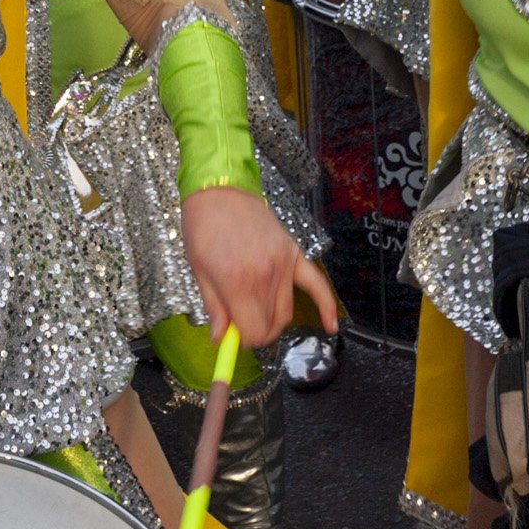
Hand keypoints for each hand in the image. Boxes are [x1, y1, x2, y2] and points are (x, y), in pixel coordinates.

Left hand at [180, 186, 338, 348]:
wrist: (220, 189)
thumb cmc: (203, 227)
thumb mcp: (199, 271)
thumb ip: (214, 308)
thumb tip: (222, 339)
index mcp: (240, 283)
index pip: (254, 333)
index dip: (242, 339)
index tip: (233, 334)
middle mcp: (267, 276)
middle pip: (273, 325)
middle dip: (257, 332)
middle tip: (240, 324)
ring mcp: (284, 265)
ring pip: (288, 311)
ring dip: (275, 321)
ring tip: (258, 313)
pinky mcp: (295, 254)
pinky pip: (317, 285)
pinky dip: (327, 308)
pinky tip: (330, 326)